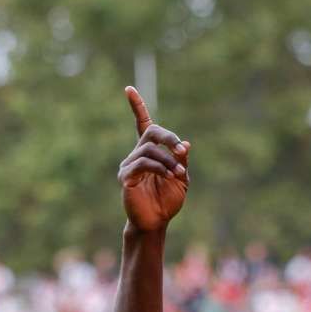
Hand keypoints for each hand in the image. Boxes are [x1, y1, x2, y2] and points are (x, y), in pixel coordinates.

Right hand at [119, 87, 189, 231]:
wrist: (157, 222)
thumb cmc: (167, 200)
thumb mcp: (182, 177)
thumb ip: (182, 160)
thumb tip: (184, 144)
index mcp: (150, 151)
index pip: (142, 124)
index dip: (136, 106)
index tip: (128, 89)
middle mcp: (137, 154)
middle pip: (150, 132)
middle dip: (168, 138)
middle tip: (181, 151)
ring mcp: (129, 165)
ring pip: (149, 150)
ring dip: (168, 160)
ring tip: (178, 174)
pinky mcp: (126, 177)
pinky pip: (142, 164)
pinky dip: (160, 168)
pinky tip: (170, 176)